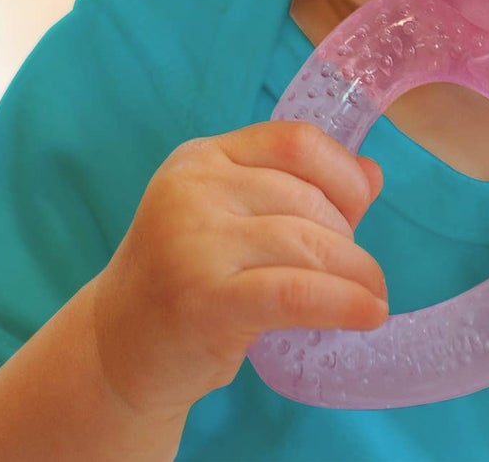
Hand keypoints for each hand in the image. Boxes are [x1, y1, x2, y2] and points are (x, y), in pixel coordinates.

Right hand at [89, 121, 386, 420]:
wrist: (116, 348)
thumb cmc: (188, 278)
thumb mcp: (234, 219)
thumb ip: (297, 189)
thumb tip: (373, 173)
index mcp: (203, 157)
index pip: (294, 141)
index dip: (342, 173)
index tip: (359, 208)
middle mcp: (194, 189)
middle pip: (305, 197)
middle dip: (346, 236)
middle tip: (357, 269)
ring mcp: (194, 242)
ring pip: (306, 243)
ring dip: (355, 272)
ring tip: (372, 294)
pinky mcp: (203, 299)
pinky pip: (295, 292)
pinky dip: (342, 302)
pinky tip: (368, 313)